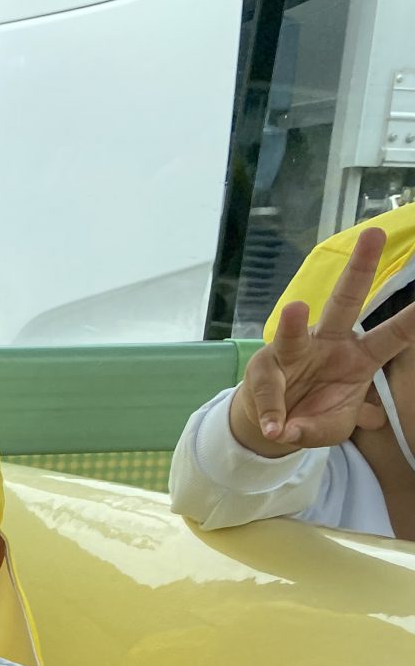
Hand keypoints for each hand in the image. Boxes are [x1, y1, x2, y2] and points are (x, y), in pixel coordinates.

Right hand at [229, 227, 414, 454]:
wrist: (274, 424)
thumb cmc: (313, 417)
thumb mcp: (333, 428)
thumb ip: (322, 429)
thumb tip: (294, 431)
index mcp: (361, 357)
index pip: (392, 337)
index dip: (410, 321)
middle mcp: (330, 343)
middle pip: (346, 301)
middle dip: (360, 268)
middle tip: (373, 234)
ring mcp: (295, 351)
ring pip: (293, 330)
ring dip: (293, 320)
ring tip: (294, 310)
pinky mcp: (266, 366)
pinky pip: (268, 386)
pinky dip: (272, 411)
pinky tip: (276, 428)